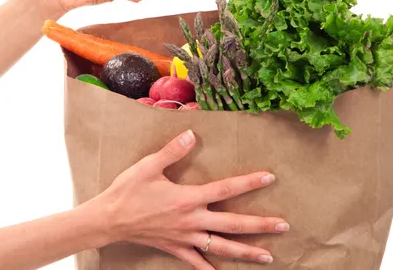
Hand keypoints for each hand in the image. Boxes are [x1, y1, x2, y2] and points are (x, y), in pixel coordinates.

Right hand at [97, 130, 287, 267]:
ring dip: (246, 253)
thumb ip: (172, 151)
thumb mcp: (148, 166)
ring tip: (268, 257)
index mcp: (188, 199)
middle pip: (232, 225)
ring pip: (221, 248)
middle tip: (283, 226)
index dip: (249, 183)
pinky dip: (209, 269)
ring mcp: (185, 238)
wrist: (109, 219)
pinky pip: (196, 263)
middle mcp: (192, 221)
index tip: (269, 177)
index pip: (225, 190)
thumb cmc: (128, 191)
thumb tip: (192, 135)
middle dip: (260, 226)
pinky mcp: (175, 249)